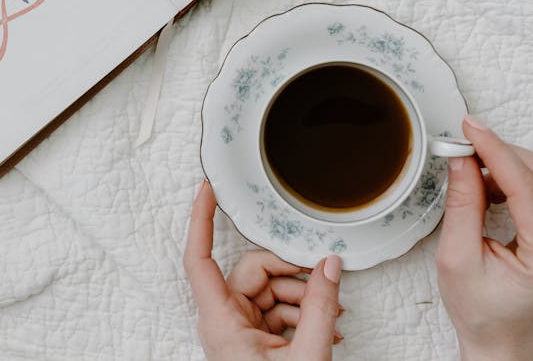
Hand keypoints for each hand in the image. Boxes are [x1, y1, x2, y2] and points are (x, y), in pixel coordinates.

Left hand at [184, 180, 343, 359]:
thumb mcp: (307, 356)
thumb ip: (320, 307)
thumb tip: (330, 264)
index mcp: (221, 322)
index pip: (199, 259)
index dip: (199, 220)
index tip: (206, 188)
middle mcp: (223, 322)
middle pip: (252, 272)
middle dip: (292, 276)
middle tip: (325, 288)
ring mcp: (238, 331)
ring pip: (269, 290)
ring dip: (304, 299)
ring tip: (333, 319)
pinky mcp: (253, 340)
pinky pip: (275, 311)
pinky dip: (302, 315)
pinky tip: (327, 329)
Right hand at [437, 116, 532, 360]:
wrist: (501, 337)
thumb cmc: (480, 310)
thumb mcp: (456, 259)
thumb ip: (462, 206)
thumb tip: (462, 159)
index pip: (529, 188)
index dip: (496, 151)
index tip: (470, 128)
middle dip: (500, 154)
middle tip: (462, 147)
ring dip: (505, 165)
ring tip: (470, 176)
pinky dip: (513, 177)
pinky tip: (488, 187)